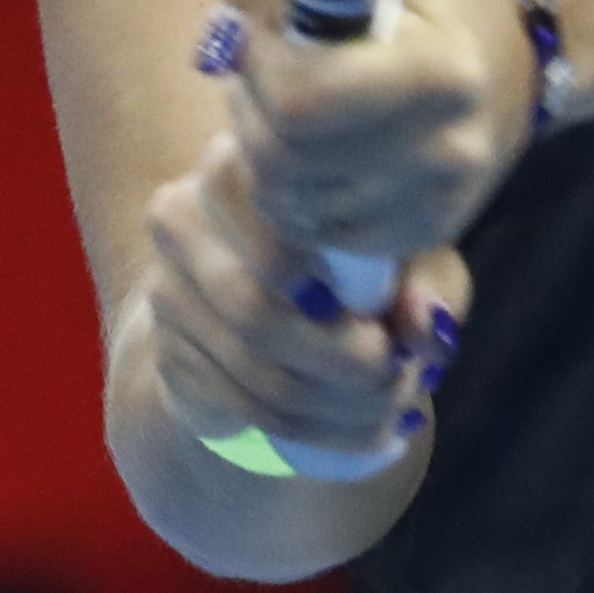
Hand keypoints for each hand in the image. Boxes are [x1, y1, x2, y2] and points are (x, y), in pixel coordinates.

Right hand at [143, 125, 470, 461]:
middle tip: (401, 376)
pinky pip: (244, 407)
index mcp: (241, 159)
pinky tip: (364, 432)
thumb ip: (427, 284)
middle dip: (347, 360)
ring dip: (338, 406)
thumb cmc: (354, 266)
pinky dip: (314, 432)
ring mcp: (166, 286)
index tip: (389, 317)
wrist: (270, 310)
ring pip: (257, 368)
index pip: (275, 216)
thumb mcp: (406, 261)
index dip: (336, 276)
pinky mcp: (166, 354)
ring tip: (393, 411)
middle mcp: (183, 211)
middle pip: (258, 307)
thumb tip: (423, 328)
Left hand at [213, 0, 534, 265]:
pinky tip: (312, 151)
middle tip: (262, 75)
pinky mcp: (421, 237)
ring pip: (287, 202)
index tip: (252, 32)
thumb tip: (225, 19)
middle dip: (251, 109)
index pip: (300, 98)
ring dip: (262, 155)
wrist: (506, 54)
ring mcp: (434, 204)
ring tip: (286, 110)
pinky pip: (313, 234)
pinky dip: (293, 195)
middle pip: (283, 158)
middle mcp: (446, 150)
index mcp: (440, 71)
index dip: (254, 62)